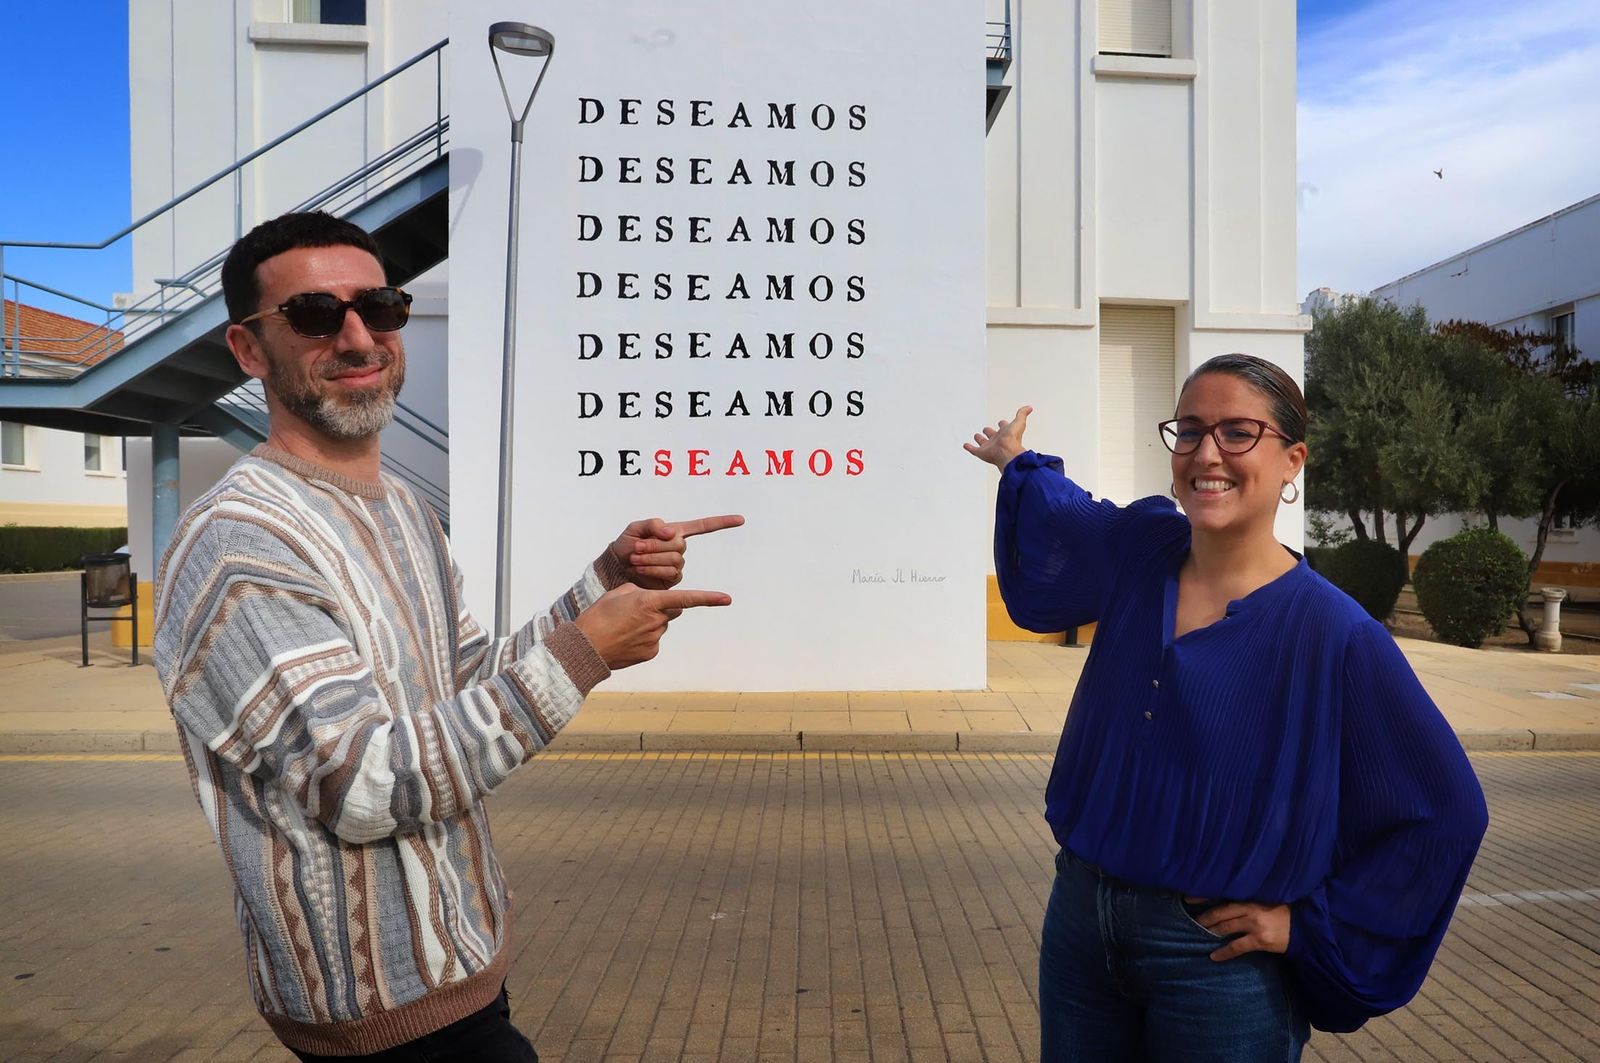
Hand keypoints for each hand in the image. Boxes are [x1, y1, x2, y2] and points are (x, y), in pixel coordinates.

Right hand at [573, 583, 731, 669]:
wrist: (586, 647)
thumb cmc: (598, 616)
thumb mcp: (617, 593)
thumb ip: (640, 591)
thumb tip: (650, 597)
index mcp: (650, 602)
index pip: (686, 598)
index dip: (708, 598)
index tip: (727, 599)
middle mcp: (657, 620)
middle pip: (671, 610)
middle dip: (662, 607)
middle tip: (638, 610)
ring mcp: (655, 638)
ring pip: (660, 625)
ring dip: (649, 623)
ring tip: (625, 626)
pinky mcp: (651, 652)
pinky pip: (654, 640)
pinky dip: (644, 638)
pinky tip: (626, 639)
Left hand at [609, 514, 745, 589]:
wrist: (616, 567)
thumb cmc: (625, 545)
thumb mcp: (635, 529)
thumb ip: (653, 525)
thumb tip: (671, 532)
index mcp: (674, 531)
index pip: (702, 526)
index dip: (722, 523)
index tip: (741, 520)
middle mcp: (678, 548)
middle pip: (679, 545)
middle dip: (656, 546)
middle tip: (637, 548)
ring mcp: (675, 565)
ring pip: (674, 560)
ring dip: (652, 558)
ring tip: (635, 558)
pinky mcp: (670, 580)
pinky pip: (670, 574)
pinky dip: (653, 569)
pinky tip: (640, 568)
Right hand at [963, 405, 1032, 468]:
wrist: (1006, 451)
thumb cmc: (1013, 438)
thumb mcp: (1019, 422)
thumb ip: (1022, 414)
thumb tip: (1030, 407)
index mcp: (1006, 433)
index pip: (1004, 427)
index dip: (1003, 424)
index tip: (1001, 422)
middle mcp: (998, 440)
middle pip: (992, 435)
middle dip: (990, 432)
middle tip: (986, 429)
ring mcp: (989, 447)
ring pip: (983, 442)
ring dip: (980, 439)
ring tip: (976, 436)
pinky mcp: (981, 453)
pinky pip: (974, 450)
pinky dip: (969, 447)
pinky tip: (965, 445)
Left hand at [1185, 897, 1291, 960]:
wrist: (1308, 929)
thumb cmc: (1287, 913)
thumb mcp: (1269, 899)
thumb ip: (1251, 900)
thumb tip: (1231, 903)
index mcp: (1252, 896)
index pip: (1223, 894)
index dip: (1204, 895)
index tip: (1187, 896)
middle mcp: (1251, 908)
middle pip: (1220, 911)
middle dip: (1204, 917)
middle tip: (1191, 921)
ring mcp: (1255, 924)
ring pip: (1226, 927)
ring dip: (1211, 931)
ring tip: (1199, 934)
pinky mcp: (1260, 939)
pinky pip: (1237, 946)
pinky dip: (1224, 952)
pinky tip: (1214, 956)